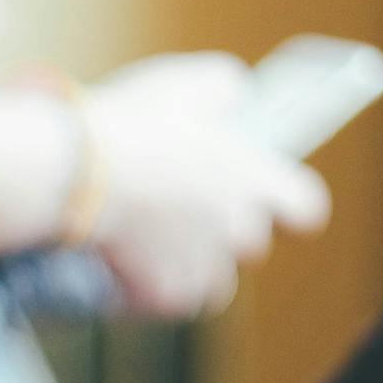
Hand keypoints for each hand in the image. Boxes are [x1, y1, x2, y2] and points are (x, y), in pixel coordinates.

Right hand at [84, 51, 331, 317]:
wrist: (76, 171)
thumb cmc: (134, 122)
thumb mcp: (192, 81)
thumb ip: (228, 91)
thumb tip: (236, 98)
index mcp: (254, 182)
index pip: (307, 211)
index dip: (287, 208)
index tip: (266, 202)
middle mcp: (237, 233)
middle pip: (250, 248)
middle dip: (224, 235)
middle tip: (185, 212)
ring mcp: (201, 270)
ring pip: (209, 284)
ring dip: (188, 268)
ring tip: (151, 243)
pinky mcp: (162, 296)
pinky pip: (165, 301)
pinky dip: (148, 290)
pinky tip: (124, 264)